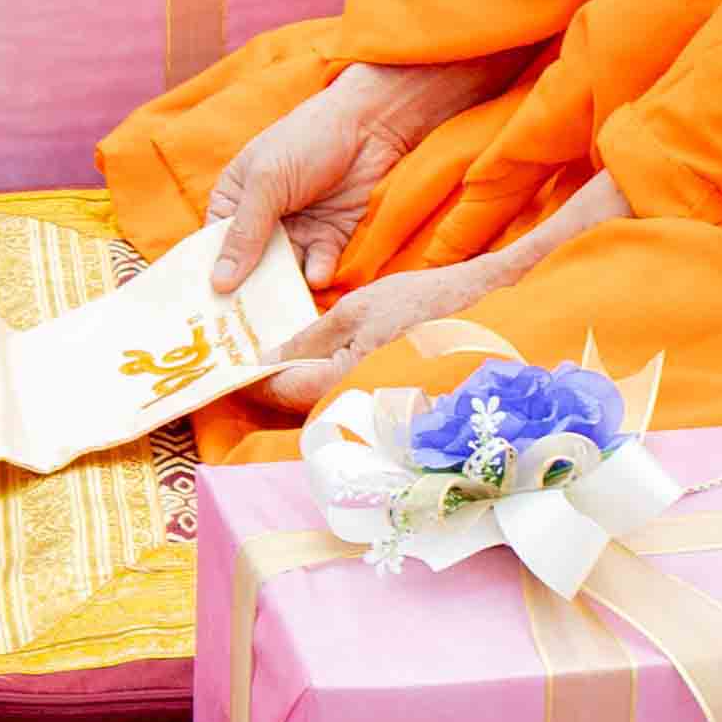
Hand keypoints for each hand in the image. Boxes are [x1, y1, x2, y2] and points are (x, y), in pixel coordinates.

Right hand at [204, 61, 493, 294]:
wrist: (371, 124)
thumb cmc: (307, 139)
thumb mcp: (267, 182)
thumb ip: (245, 232)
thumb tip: (218, 282)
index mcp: (235, 200)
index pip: (214, 247)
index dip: (210, 277)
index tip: (205, 314)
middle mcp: (263, 221)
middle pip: (249, 268)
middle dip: (248, 293)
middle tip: (244, 327)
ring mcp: (298, 231)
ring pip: (284, 273)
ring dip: (283, 290)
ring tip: (281, 314)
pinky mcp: (331, 238)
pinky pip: (319, 266)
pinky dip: (318, 274)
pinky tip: (318, 277)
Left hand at [246, 255, 517, 414]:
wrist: (494, 316)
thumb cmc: (427, 304)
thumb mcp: (359, 308)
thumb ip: (310, 339)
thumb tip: (265, 362)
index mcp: (346, 381)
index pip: (281, 393)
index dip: (250, 381)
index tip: (227, 369)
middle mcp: (361, 411)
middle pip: (301, 410)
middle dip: (273, 391)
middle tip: (248, 368)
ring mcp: (379, 417)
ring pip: (324, 411)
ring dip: (300, 392)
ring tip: (280, 366)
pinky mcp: (393, 413)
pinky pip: (349, 408)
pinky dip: (329, 393)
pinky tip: (322, 373)